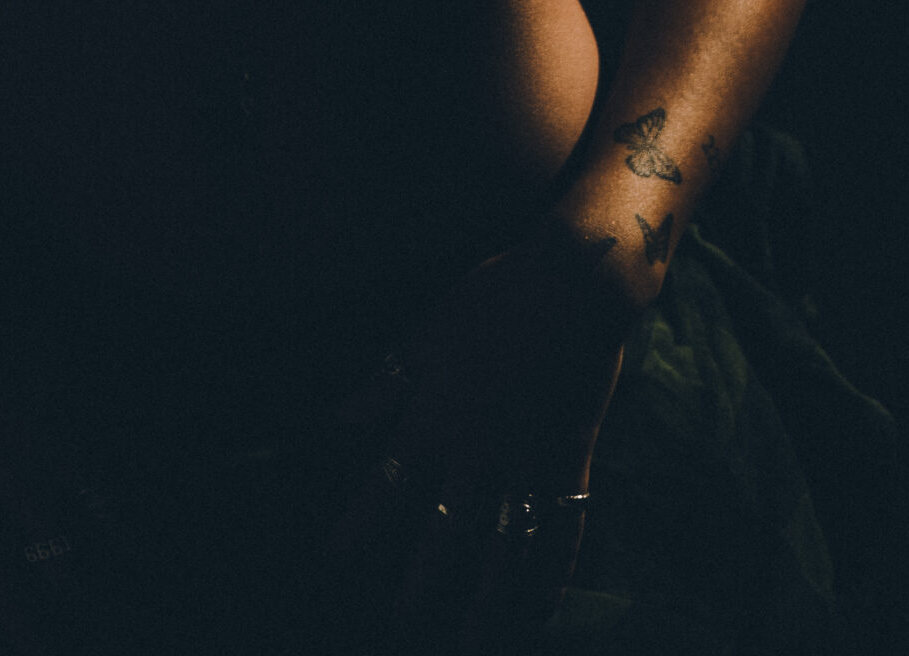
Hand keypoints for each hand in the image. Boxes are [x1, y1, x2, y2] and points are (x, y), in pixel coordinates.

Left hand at [329, 244, 626, 647]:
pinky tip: (538, 607)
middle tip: (402, 623)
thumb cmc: (492, 300)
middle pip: (447, 535)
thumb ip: (388, 383)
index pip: (388, 485)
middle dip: (422, 583)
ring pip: (504, 548)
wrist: (573, 287)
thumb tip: (341, 418)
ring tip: (470, 639)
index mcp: (438, 418)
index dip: (360, 524)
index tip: (335, 557)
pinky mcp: (571, 461)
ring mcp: (530, 462)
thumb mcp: (428, 333)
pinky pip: (562, 530)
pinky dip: (551, 574)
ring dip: (485, 599)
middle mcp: (480, 453)